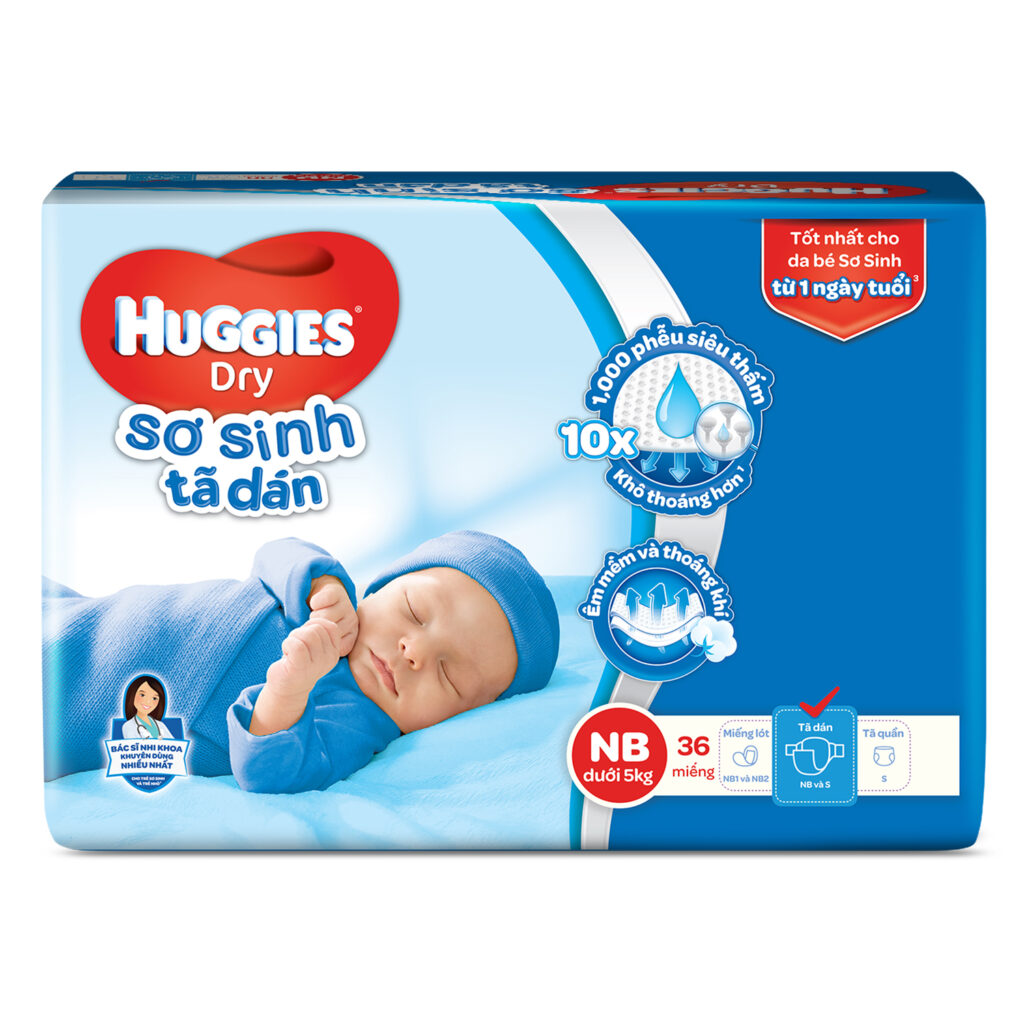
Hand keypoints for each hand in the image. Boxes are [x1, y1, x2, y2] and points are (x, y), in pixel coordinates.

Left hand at [252, 619, 346, 735]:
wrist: (286, 688)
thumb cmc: (298, 662)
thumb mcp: (314, 646)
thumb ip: (319, 631)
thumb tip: (316, 607)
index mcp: (335, 651)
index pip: (330, 626)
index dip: (313, 625)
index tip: (305, 638)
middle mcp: (330, 658)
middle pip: (316, 629)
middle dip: (301, 632)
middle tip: (295, 645)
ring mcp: (317, 665)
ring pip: (307, 635)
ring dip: (293, 638)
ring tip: (291, 650)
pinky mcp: (301, 668)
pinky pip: (295, 644)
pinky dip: (287, 644)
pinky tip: (286, 655)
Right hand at [308, 575, 358, 656]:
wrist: (324, 598)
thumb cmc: (320, 627)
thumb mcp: (323, 643)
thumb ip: (321, 652)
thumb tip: (307, 660)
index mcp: (350, 639)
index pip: (334, 648)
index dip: (320, 643)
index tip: (318, 637)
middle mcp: (352, 623)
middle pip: (326, 631)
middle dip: (315, 628)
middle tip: (315, 624)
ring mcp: (347, 607)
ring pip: (322, 617)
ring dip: (314, 615)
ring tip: (316, 614)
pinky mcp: (338, 593)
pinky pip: (320, 601)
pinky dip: (314, 602)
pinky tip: (316, 603)